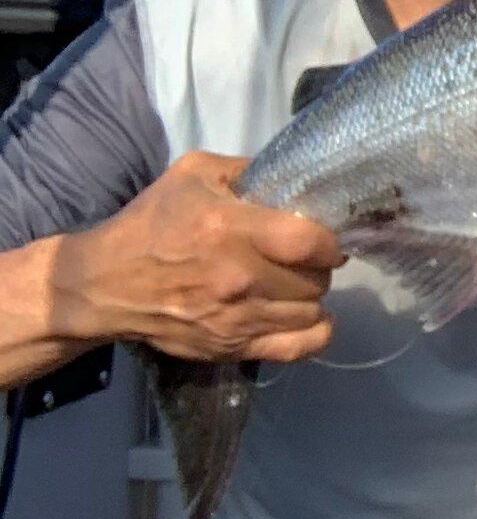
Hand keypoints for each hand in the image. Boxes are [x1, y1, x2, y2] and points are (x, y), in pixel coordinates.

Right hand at [49, 153, 342, 367]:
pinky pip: (299, 348)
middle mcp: (240, 278)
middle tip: (303, 258)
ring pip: (312, 311)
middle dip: (318, 266)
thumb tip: (293, 174)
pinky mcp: (232, 348)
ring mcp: (237, 319)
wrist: (105, 284)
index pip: (310, 242)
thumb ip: (245, 169)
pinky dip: (314, 333)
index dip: (329, 240)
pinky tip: (304, 316)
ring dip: (311, 295)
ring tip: (294, 283)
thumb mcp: (192, 174)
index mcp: (230, 229)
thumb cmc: (150, 224)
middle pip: (316, 279)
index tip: (323, 236)